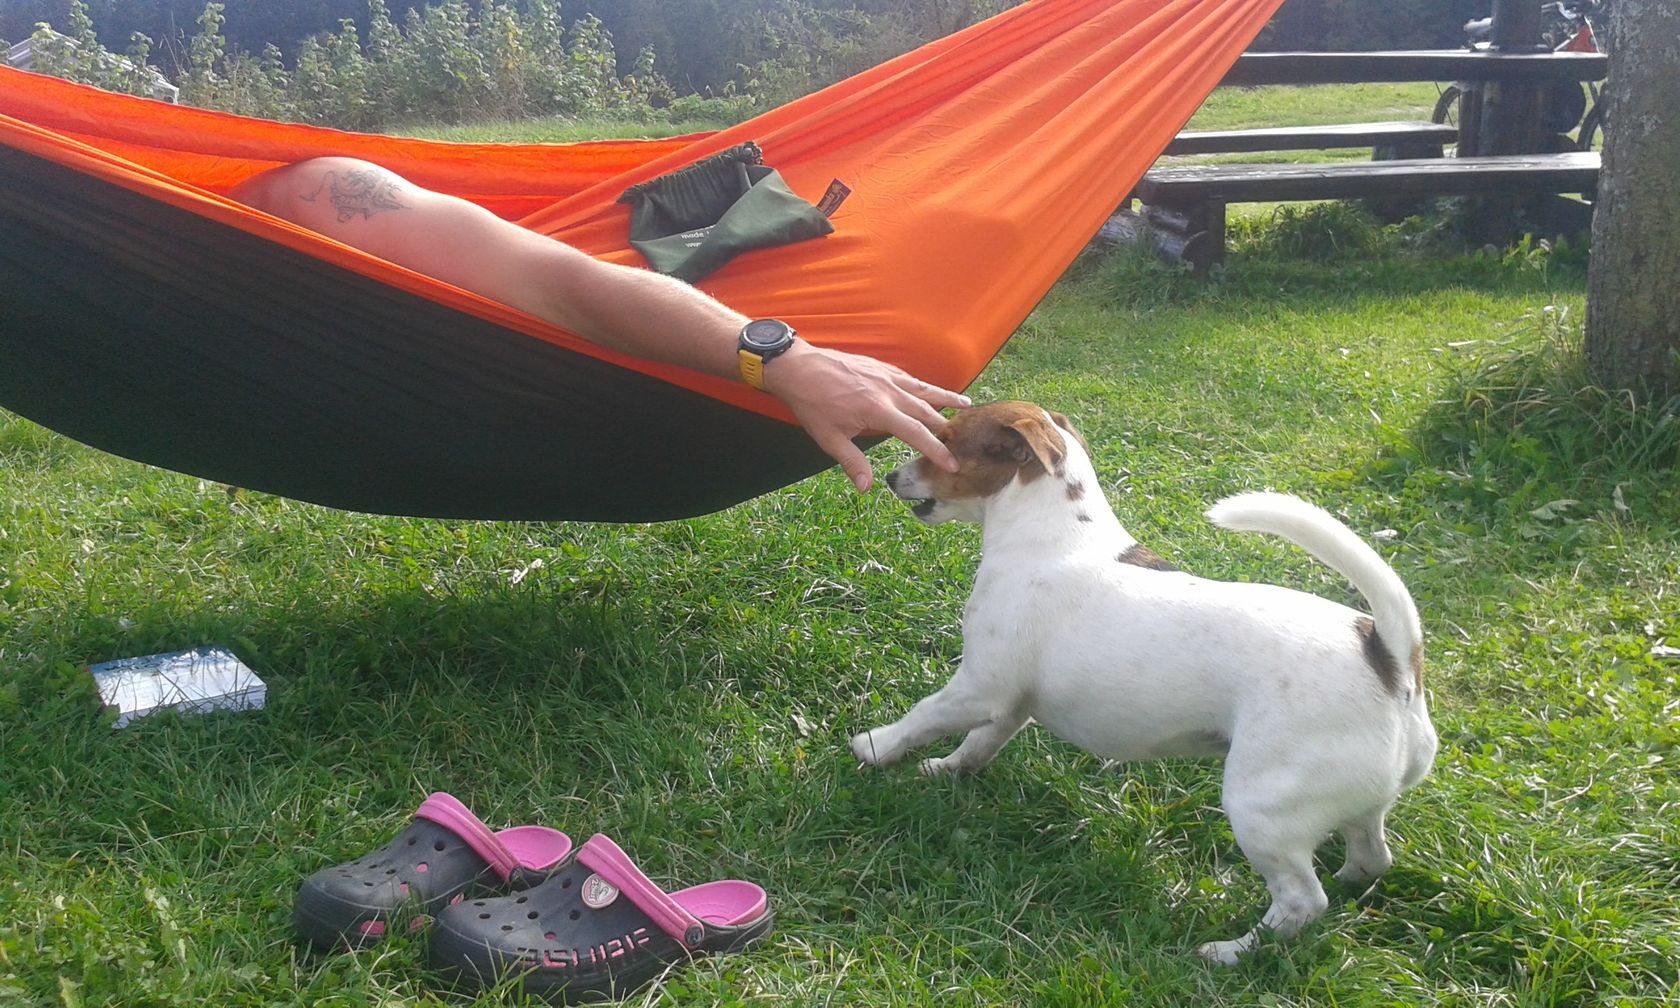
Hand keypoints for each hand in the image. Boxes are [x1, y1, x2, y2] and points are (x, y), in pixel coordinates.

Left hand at [763, 341, 968, 492]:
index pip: (917, 434)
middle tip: (966, 440)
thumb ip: (852, 462)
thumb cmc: (812, 405)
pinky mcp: (879, 367)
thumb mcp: (829, 438)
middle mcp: (889, 391)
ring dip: (946, 398)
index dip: (937, 451)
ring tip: (967, 405)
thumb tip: (867, 488)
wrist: (798, 368)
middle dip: (948, 427)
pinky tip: (929, 389)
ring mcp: (885, 376)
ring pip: (923, 389)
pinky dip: (923, 385)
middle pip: (926, 411)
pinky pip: (908, 377)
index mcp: (879, 411)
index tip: (952, 465)